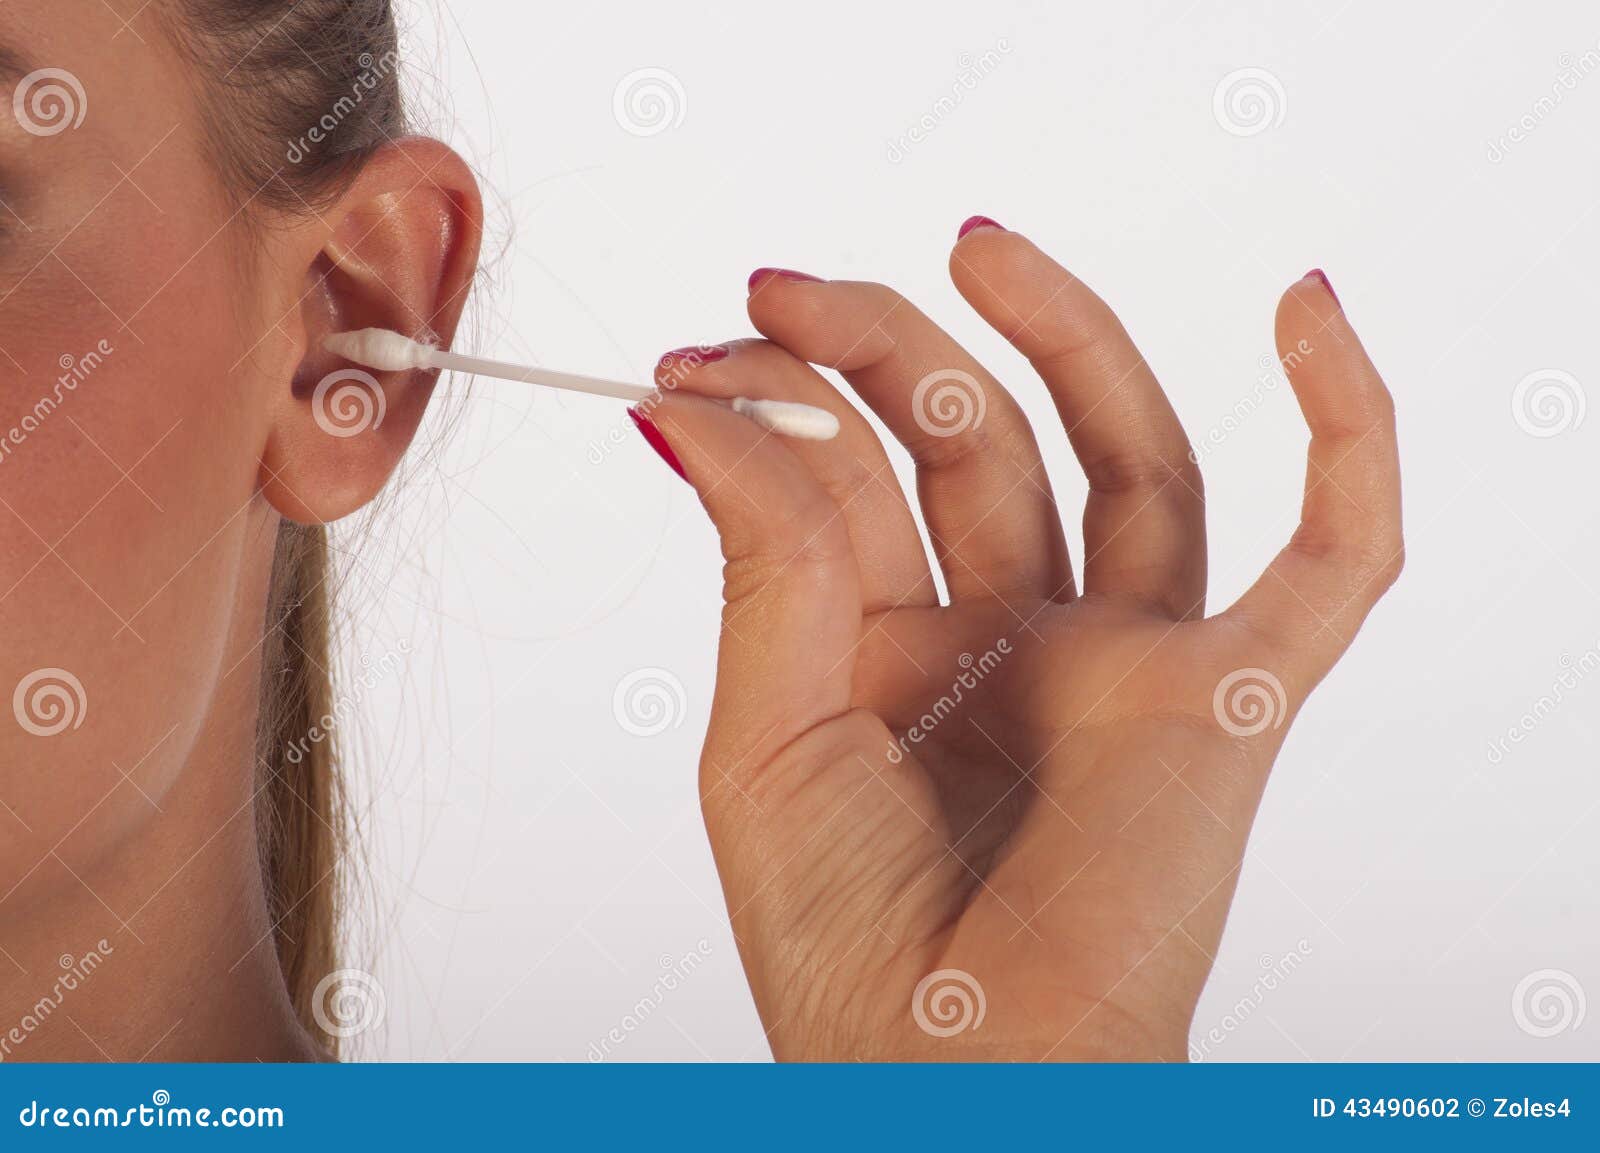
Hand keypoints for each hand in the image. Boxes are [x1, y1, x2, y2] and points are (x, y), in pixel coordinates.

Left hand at [642, 223, 1401, 1059]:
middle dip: (886, 351)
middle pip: (976, 444)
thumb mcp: (767, 736)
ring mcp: (1128, 660)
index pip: (854, 481)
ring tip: (977, 244)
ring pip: (1127, 456)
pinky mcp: (1231, 701)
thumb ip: (763, 561)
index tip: (698, 352)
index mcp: (898, 655)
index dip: (781, 403)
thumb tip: (695, 401)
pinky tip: (1309, 311)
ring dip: (1064, 338)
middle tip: (785, 285)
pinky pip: (1333, 559)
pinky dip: (1347, 438)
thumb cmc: (848, 954)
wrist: (955, 1094)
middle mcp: (1015, 642)